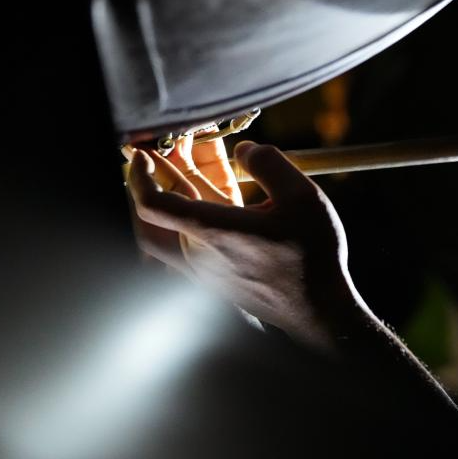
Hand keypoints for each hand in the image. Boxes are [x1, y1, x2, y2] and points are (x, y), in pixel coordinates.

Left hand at [127, 136, 362, 351]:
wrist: (319, 309)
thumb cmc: (312, 256)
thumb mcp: (304, 197)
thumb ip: (270, 163)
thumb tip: (244, 149)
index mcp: (216, 232)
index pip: (152, 205)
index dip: (138, 176)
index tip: (142, 154)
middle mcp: (200, 255)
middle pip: (156, 215)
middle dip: (158, 180)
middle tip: (166, 154)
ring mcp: (204, 272)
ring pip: (173, 229)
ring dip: (178, 198)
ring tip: (195, 169)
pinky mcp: (214, 281)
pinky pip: (190, 245)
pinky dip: (194, 218)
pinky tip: (218, 200)